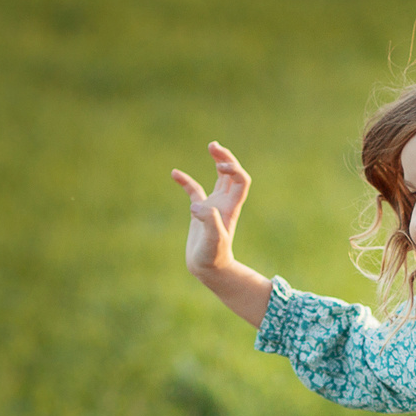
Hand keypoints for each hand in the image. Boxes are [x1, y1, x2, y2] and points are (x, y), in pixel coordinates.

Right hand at [170, 140, 248, 275]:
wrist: (208, 269)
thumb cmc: (213, 257)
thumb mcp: (213, 241)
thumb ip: (209, 222)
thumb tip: (197, 206)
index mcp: (231, 207)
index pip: (240, 180)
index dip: (233, 169)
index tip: (219, 167)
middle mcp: (225, 203)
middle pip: (232, 174)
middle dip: (227, 158)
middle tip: (214, 146)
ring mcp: (213, 206)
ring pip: (219, 178)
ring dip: (218, 161)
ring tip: (212, 146)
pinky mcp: (200, 211)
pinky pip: (195, 191)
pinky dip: (186, 182)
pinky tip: (175, 173)